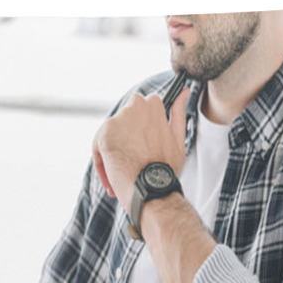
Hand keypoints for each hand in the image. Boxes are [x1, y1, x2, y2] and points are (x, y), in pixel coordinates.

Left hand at [92, 86, 189, 212]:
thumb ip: (178, 112)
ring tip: (124, 175)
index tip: (144, 147)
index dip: (140, 133)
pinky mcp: (103, 135)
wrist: (151, 189)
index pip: (140, 110)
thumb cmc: (166, 169)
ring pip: (110, 137)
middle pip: (123, 123)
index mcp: (153, 105)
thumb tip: (184, 93)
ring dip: (115, 154)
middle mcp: (134, 107)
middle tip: (134, 162)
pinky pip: (98, 148)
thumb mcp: (177, 138)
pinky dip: (103, 165)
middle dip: (126, 141)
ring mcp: (117, 120)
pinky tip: (113, 179)